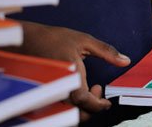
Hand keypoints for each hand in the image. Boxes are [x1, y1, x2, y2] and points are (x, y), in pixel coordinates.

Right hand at [11, 22, 130, 120]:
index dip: (99, 104)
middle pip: (78, 113)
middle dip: (92, 107)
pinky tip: (73, 90)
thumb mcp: (84, 40)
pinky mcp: (44, 95)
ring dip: (81, 107)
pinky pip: (59, 108)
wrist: (26, 39)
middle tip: (97, 90)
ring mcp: (50, 94)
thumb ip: (106, 52)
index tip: (107, 101)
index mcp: (71, 77)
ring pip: (68, 112)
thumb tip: (125, 60)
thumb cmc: (54, 38)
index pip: (86, 101)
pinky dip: (70, 105)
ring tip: (86, 89)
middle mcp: (59, 89)